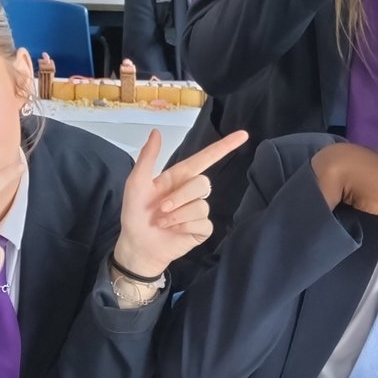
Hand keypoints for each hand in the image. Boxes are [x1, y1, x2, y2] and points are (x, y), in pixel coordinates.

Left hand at [112, 128, 249, 277]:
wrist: (136, 245)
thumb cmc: (134, 214)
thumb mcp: (136, 183)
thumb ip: (147, 158)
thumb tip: (156, 132)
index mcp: (178, 177)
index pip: (205, 158)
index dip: (224, 147)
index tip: (243, 135)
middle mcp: (191, 192)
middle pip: (202, 183)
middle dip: (181, 197)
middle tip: (161, 209)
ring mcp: (198, 211)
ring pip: (202, 205)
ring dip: (178, 215)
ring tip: (162, 222)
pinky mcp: (202, 229)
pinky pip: (203, 222)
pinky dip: (185, 226)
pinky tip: (174, 230)